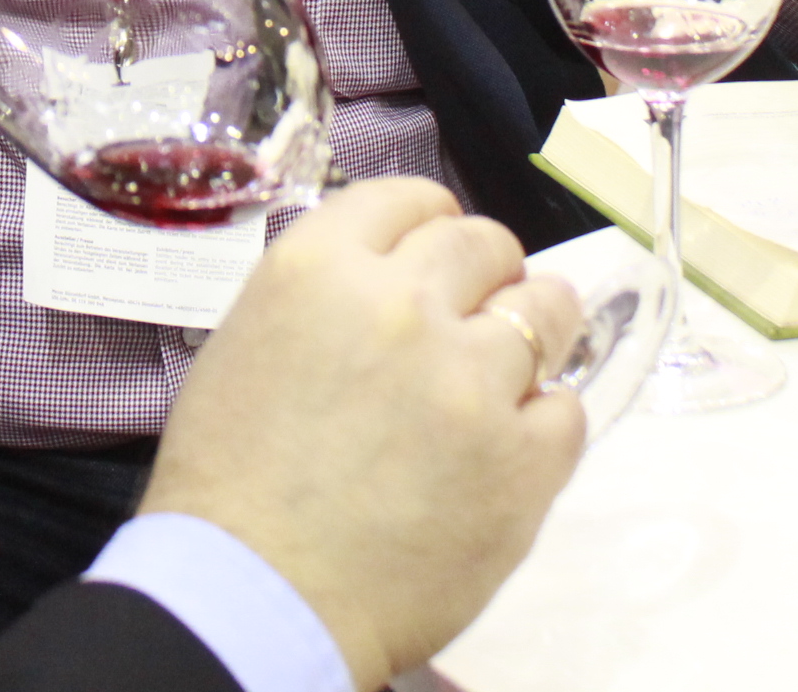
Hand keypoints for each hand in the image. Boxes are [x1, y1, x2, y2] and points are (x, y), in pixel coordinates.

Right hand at [144, 180, 586, 690]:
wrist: (256, 599)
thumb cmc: (231, 485)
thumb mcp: (249, 343)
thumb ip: (326, 296)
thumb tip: (395, 285)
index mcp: (320, 267)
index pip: (410, 199)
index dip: (430, 224)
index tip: (439, 252)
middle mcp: (402, 305)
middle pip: (485, 243)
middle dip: (485, 274)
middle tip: (473, 317)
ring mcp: (470, 380)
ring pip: (547, 310)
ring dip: (532, 333)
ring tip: (508, 374)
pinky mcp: (522, 458)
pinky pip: (567, 408)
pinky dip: (542, 423)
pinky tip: (504, 448)